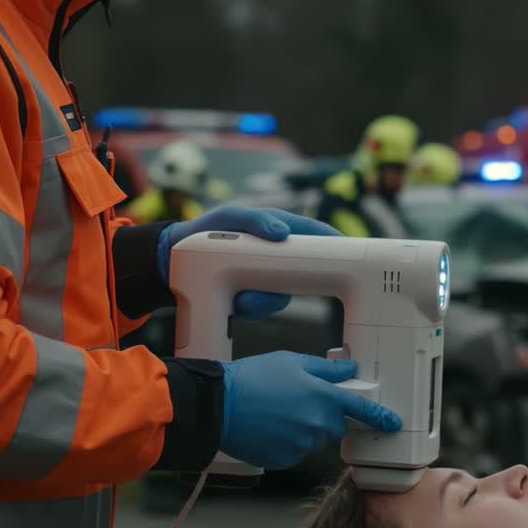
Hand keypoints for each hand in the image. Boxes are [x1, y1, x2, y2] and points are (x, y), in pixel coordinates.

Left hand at [156, 207, 340, 319]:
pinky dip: (249, 309)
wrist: (172, 262)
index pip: (319, 236)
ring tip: (241, 299)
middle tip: (267, 290)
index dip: (340, 246)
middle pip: (305, 275)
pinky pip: (263, 308)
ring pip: (282, 297)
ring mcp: (266, 278)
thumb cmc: (204, 231)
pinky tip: (233, 304)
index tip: (355, 258)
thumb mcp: (227, 217)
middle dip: (290, 287)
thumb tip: (282, 233)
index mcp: (280, 229)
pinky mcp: (253, 297)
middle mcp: (277, 255)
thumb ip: (254, 220)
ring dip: (263, 302)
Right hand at [219, 351, 402, 469]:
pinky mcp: (286, 459)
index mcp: (323, 397)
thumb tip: (347, 370)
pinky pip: (295, 451)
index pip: (362, 408)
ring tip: (276, 413)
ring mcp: (302, 445)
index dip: (380, 415)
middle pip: (334, 424)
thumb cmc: (252, 380)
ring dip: (303, 428)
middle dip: (321, 415)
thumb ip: (325, 369)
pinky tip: (269, 427)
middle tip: (295, 401)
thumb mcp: (292, 362)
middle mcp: (317, 424)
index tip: (392, 422)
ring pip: (313, 438)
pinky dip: (287, 441)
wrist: (219, 406)